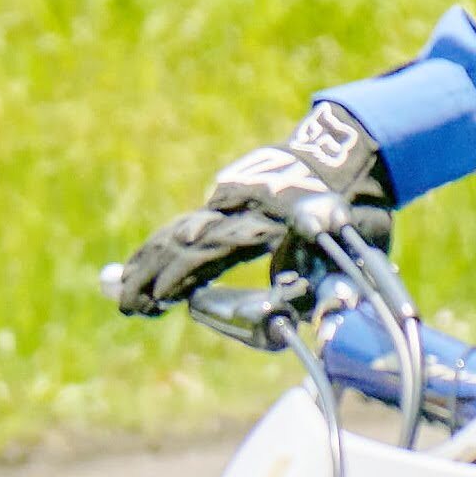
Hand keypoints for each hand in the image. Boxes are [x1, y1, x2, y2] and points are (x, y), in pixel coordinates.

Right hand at [104, 101, 389, 315]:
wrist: (355, 154)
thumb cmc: (358, 214)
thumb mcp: (353, 255)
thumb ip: (322, 290)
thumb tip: (289, 322)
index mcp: (269, 218)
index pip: (213, 248)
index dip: (181, 275)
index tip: (154, 299)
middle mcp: (243, 204)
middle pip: (187, 238)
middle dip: (152, 273)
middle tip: (126, 305)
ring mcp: (233, 196)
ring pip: (183, 229)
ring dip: (151, 259)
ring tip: (117, 286)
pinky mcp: (230, 193)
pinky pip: (193, 221)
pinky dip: (168, 244)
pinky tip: (147, 262)